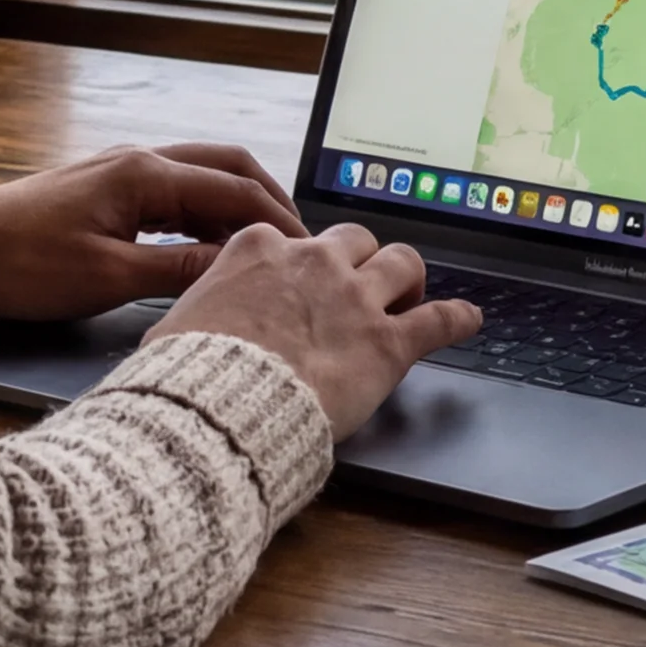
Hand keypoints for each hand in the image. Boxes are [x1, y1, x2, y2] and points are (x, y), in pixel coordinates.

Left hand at [0, 142, 303, 324]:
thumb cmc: (23, 265)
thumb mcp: (108, 277)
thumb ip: (179, 270)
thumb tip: (239, 269)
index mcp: (145, 174)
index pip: (236, 190)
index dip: (279, 221)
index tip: (310, 251)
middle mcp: (140, 160)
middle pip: (228, 168)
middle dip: (270, 201)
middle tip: (301, 242)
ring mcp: (123, 172)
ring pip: (203, 178)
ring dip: (239, 207)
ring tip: (268, 248)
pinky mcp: (109, 190)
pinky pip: (176, 194)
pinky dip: (206, 215)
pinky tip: (215, 247)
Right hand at [152, 222, 481, 442]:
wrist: (220, 407)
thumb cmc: (188, 374)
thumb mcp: (175, 326)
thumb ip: (200, 312)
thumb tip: (184, 331)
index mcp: (260, 250)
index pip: (290, 239)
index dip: (300, 264)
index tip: (300, 281)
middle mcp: (314, 262)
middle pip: (355, 240)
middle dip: (361, 258)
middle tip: (361, 284)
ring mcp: (355, 299)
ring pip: (403, 262)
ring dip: (409, 277)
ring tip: (413, 293)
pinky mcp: (387, 343)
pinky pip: (439, 320)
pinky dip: (458, 318)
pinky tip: (469, 320)